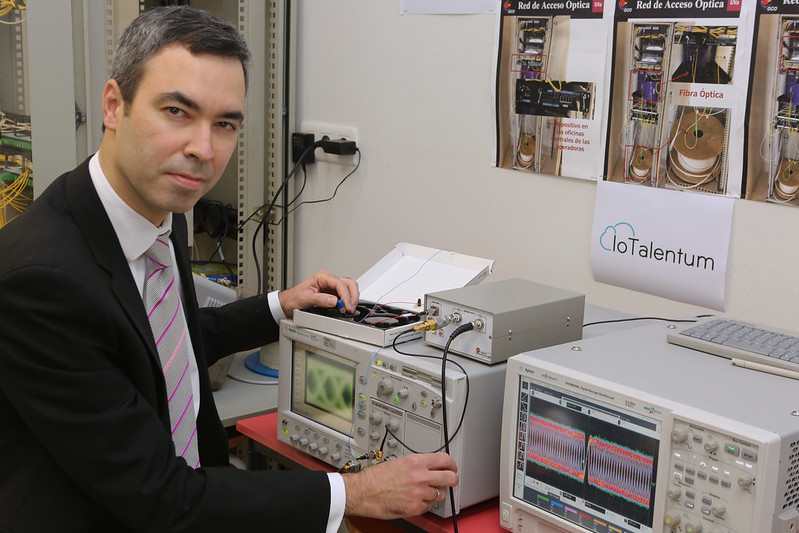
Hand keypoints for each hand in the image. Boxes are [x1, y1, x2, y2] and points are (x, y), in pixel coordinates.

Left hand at [277, 269, 358, 317]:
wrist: (288, 303)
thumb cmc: (293, 298)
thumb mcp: (305, 299)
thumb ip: (320, 300)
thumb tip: (334, 301)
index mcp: (321, 277)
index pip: (339, 283)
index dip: (345, 295)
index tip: (346, 305)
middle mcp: (328, 280)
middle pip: (348, 283)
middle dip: (352, 296)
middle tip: (350, 308)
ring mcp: (331, 287)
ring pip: (349, 288)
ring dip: (352, 298)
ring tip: (349, 309)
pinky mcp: (333, 294)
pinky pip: (346, 295)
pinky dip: (349, 301)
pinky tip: (346, 308)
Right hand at [341, 452, 457, 518]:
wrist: (363, 492)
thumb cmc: (376, 478)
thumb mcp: (398, 462)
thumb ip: (417, 465)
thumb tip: (429, 468)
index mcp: (415, 461)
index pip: (444, 460)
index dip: (452, 464)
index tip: (452, 467)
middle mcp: (420, 476)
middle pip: (450, 477)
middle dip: (452, 479)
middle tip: (451, 480)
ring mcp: (419, 493)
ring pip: (440, 494)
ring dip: (434, 493)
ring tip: (423, 492)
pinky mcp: (415, 507)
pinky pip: (428, 506)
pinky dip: (423, 505)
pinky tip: (414, 500)